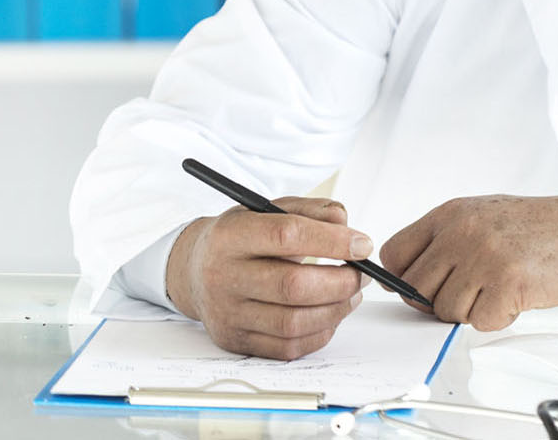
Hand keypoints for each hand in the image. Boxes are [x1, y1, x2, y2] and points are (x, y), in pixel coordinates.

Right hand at [165, 197, 372, 359]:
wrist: (194, 270)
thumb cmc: (241, 239)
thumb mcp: (269, 210)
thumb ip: (311, 210)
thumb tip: (345, 223)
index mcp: (231, 236)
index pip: (286, 235)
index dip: (332, 241)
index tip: (363, 245)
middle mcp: (223, 276)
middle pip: (292, 286)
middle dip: (341, 282)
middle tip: (362, 274)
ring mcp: (227, 313)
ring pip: (293, 322)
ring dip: (336, 310)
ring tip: (351, 294)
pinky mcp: (234, 341)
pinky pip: (287, 347)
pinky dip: (320, 332)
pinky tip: (330, 314)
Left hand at [380, 191, 557, 331]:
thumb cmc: (533, 227)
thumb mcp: (479, 216)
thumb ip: (441, 241)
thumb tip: (402, 280)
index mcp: (450, 214)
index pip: (396, 254)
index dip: (402, 278)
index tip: (419, 286)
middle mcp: (462, 233)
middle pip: (416, 289)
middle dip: (437, 300)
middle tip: (469, 293)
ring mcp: (484, 258)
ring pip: (445, 311)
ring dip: (470, 310)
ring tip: (496, 289)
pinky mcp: (507, 285)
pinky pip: (478, 322)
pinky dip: (496, 317)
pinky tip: (513, 297)